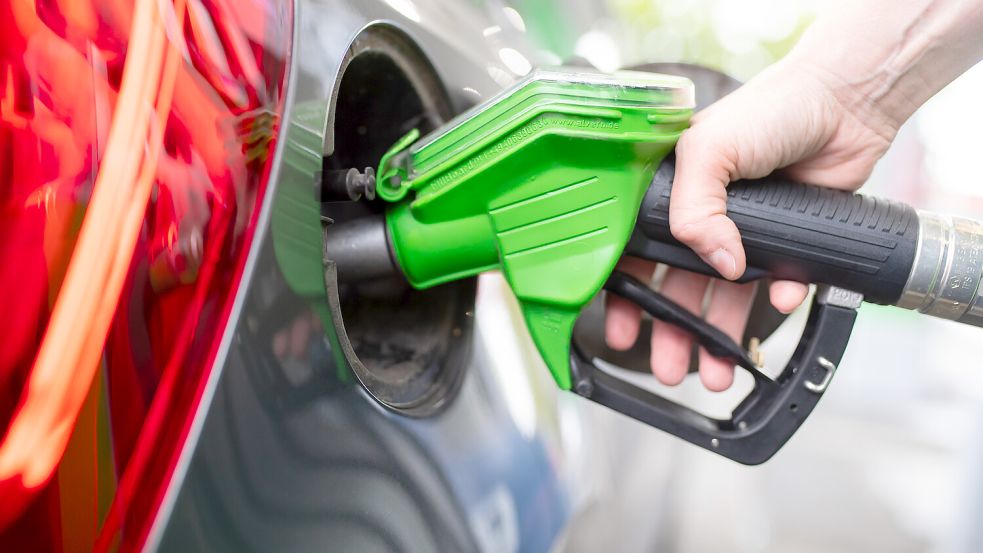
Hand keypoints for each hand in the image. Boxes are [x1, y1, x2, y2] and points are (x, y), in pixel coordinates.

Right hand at [605, 57, 894, 390]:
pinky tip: (779, 303)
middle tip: (670, 368)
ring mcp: (743, 230)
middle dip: (672, 332)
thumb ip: (694, 211)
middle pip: (676, 288)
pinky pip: (776, 284)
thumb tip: (718, 266)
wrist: (844, 104)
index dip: (627, 295)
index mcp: (667, 192)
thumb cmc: (771, 108)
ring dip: (718, 335)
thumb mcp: (708, 149)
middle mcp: (702, 216)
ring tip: (718, 371)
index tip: (623, 331)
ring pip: (723, 298)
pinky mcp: (784, 241)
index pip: (635, 254)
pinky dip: (777, 299)